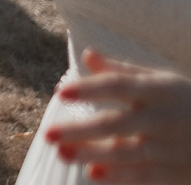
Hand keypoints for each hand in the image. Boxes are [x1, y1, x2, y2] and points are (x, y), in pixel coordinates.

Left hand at [46, 49, 190, 178]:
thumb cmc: (187, 102)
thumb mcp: (162, 81)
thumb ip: (123, 71)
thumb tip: (88, 54)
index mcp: (159, 90)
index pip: (119, 86)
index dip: (90, 89)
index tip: (60, 92)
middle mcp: (163, 118)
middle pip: (116, 124)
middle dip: (81, 130)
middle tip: (48, 134)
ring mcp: (170, 147)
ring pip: (127, 152)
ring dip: (93, 154)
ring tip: (62, 153)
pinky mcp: (177, 171)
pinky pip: (146, 175)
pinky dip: (121, 176)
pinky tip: (94, 174)